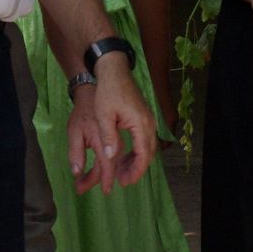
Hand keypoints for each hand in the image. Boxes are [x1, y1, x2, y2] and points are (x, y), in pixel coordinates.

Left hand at [67, 58, 155, 194]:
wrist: (114, 70)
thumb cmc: (107, 91)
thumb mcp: (104, 114)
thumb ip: (109, 136)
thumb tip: (111, 157)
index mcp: (140, 123)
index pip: (143, 154)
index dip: (135, 170)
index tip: (125, 181)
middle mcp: (149, 123)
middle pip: (148, 153)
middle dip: (137, 169)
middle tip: (123, 180)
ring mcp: (148, 119)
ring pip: (147, 147)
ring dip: (136, 160)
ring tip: (121, 171)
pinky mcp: (143, 117)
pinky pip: (144, 139)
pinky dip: (136, 150)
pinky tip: (123, 156)